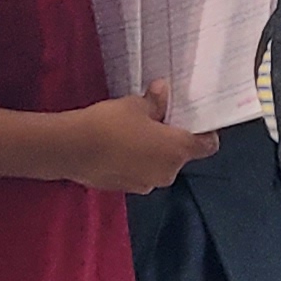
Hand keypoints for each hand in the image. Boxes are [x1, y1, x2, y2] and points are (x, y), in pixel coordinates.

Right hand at [55, 83, 220, 190]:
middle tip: (156, 121)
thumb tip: (162, 91)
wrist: (72, 149)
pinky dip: (135, 162)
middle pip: (179, 155)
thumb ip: (155, 102)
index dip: (205, 133)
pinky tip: (117, 148)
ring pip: (158, 165)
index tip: (195, 122)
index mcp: (177, 150)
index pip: (207, 146)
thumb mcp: (136, 105)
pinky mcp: (126, 189)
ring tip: (133, 133)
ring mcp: (146, 184)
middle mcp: (168, 173)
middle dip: (171, 140)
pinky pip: (140, 173)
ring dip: (152, 152)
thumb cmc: (111, 123)